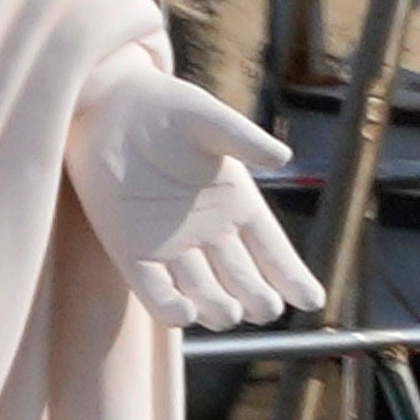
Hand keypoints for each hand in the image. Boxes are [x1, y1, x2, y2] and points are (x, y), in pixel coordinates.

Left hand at [74, 72, 329, 330]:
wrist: (107, 105)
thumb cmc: (164, 107)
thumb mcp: (209, 120)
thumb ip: (243, 139)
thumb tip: (282, 156)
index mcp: (238, 206)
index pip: (274, 254)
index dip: (293, 279)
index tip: (312, 301)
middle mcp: (211, 235)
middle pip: (245, 284)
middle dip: (258, 301)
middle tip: (264, 305)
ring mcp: (172, 249)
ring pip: (206, 296)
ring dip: (220, 310)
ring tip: (229, 311)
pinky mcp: (133, 254)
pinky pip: (156, 293)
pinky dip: (171, 309)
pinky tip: (186, 314)